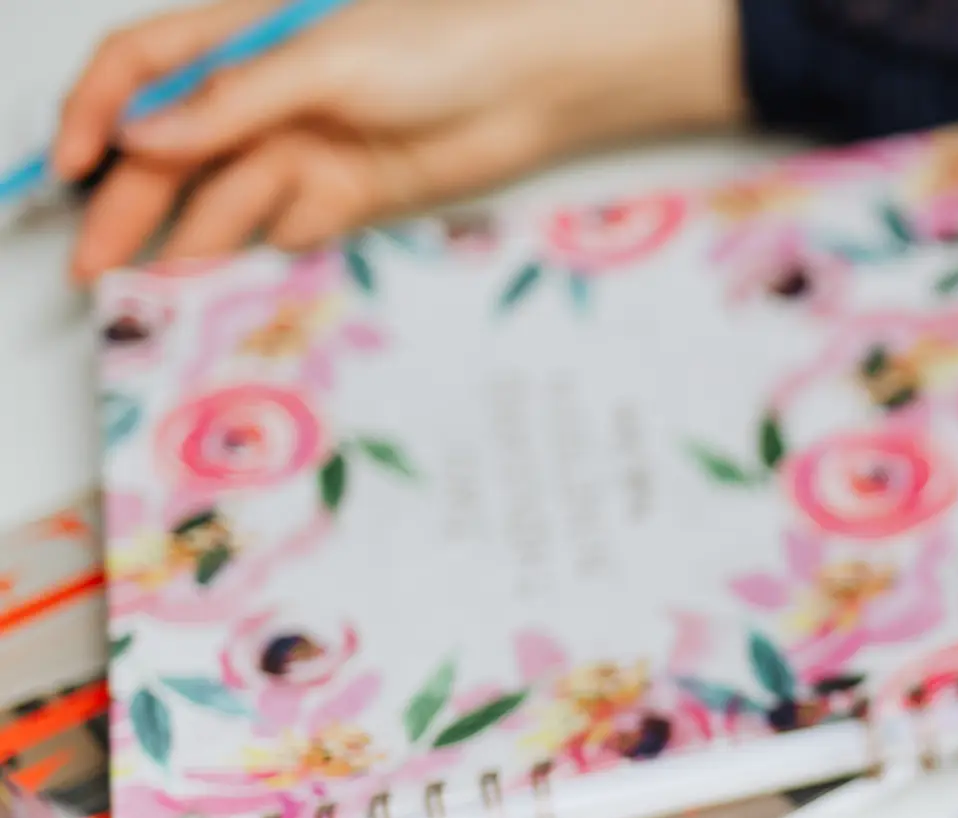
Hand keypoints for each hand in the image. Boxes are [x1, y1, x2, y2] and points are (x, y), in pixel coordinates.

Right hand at [55, 0, 741, 281]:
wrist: (534, 84)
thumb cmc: (439, 42)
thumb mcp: (326, 60)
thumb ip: (237, 101)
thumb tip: (147, 134)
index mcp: (242, 35)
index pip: (142, 68)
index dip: (98, 113)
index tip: (70, 165)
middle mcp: (263, 95)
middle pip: (171, 152)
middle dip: (125, 204)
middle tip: (91, 264)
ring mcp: (302, 147)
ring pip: (222, 200)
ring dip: (186, 240)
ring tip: (151, 289)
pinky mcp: (343, 195)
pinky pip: (283, 228)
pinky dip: (256, 251)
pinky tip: (232, 279)